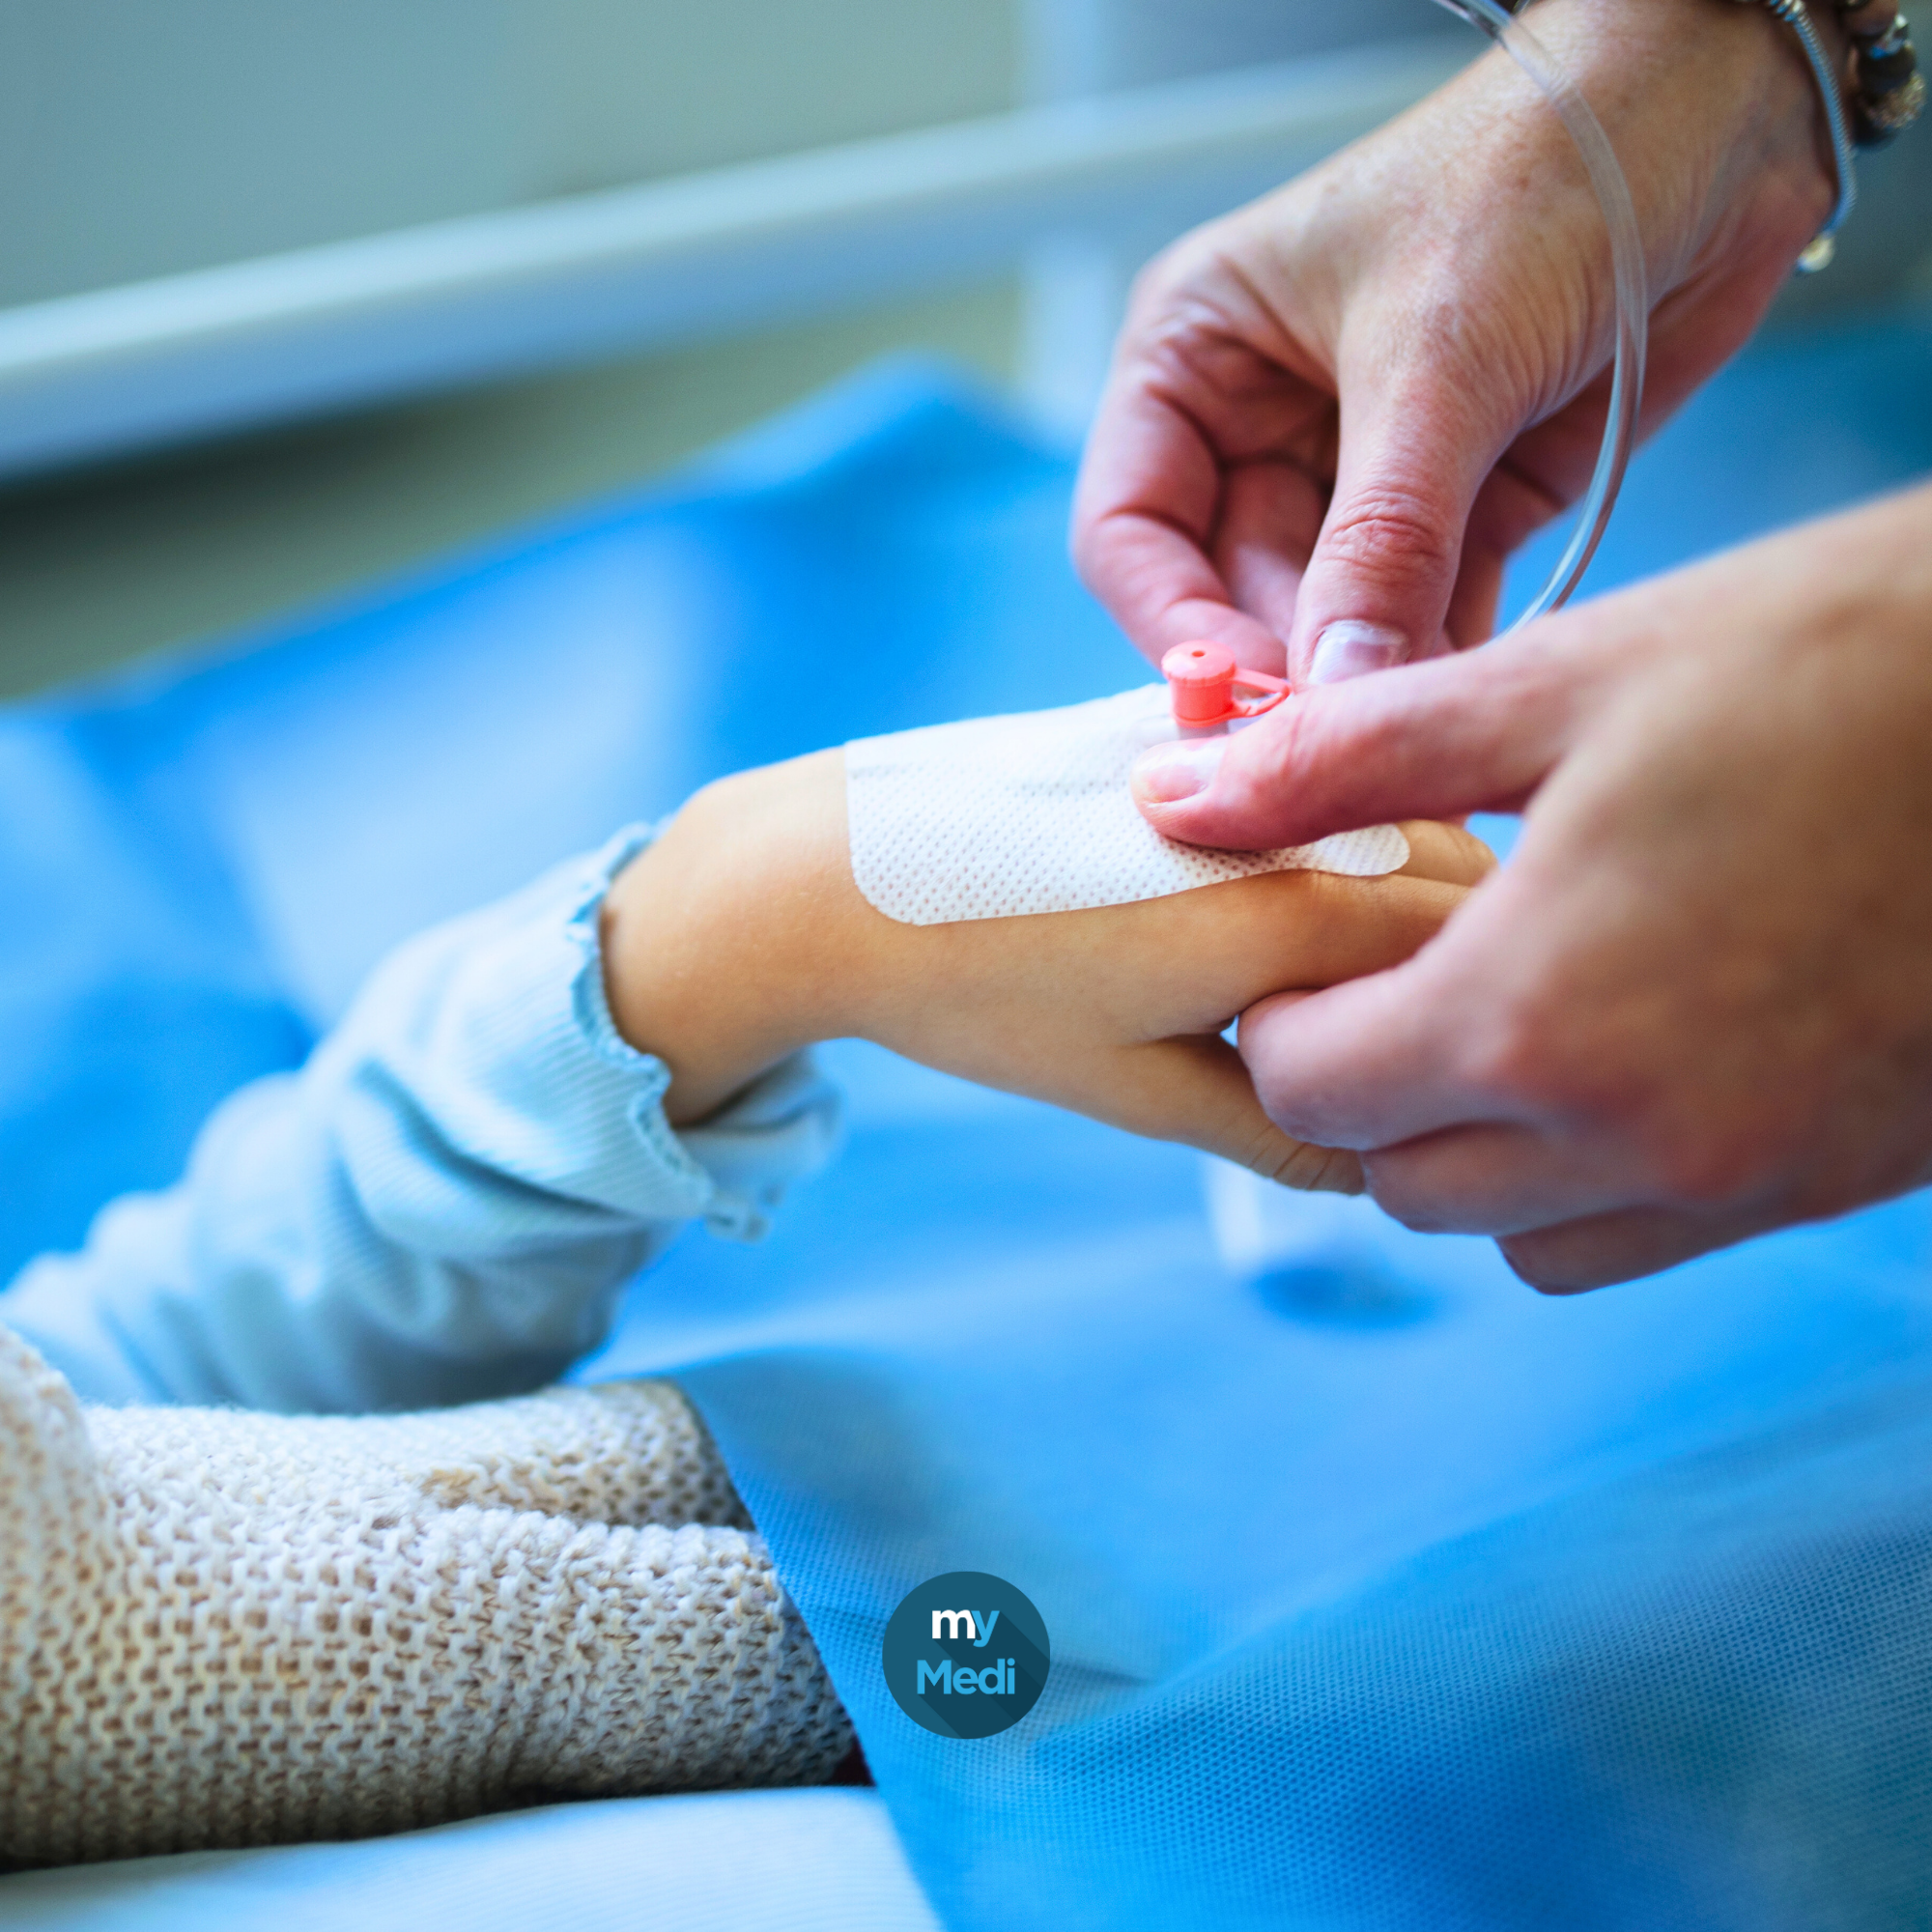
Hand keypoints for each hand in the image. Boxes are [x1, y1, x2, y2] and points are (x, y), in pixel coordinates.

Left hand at [601, 749, 1491, 1188]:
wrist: (833, 873)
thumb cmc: (976, 989)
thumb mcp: (1134, 1087)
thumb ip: (1277, 1128)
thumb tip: (1376, 1168)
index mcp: (1294, 909)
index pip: (1471, 957)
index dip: (1468, 1024)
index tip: (1429, 1079)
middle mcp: (1288, 812)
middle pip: (1454, 876)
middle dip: (1453, 955)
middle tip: (1382, 1037)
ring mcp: (1244, 749)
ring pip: (1389, 820)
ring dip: (1399, 892)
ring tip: (1316, 977)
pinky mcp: (1187, 719)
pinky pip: (1313, 782)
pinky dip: (1332, 838)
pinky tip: (1258, 901)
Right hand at [1073, 0, 1833, 684]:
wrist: (1716, 119)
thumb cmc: (1537, 174)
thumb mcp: (1436, 359)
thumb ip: (1380, 540)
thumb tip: (1332, 696)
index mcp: (1197, 356)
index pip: (1131, 532)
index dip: (1176, 628)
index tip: (1244, 705)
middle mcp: (1262, 421)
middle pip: (1229, 593)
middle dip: (1283, 668)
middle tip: (1339, 745)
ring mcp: (1361, 472)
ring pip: (1327, 617)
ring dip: (1364, 682)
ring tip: (1406, 749)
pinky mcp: (1460, 505)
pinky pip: (1424, 615)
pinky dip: (1440, 667)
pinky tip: (1458, 714)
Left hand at [1132, 483, 1931, 1286]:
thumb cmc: (1824, 663)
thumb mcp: (1558, 683)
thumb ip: (1339, 762)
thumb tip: (1170, 794)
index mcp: (1534, 1017)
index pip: (1310, 1094)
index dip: (1280, 1019)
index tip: (1308, 946)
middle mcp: (1632, 1139)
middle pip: (1400, 1183)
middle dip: (1363, 1087)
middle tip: (1391, 969)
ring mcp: (1740, 1180)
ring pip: (1516, 1234)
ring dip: (1471, 1146)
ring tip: (1503, 1002)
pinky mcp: (1826, 1181)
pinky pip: (1642, 1234)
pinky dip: (1588, 1173)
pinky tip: (1618, 1040)